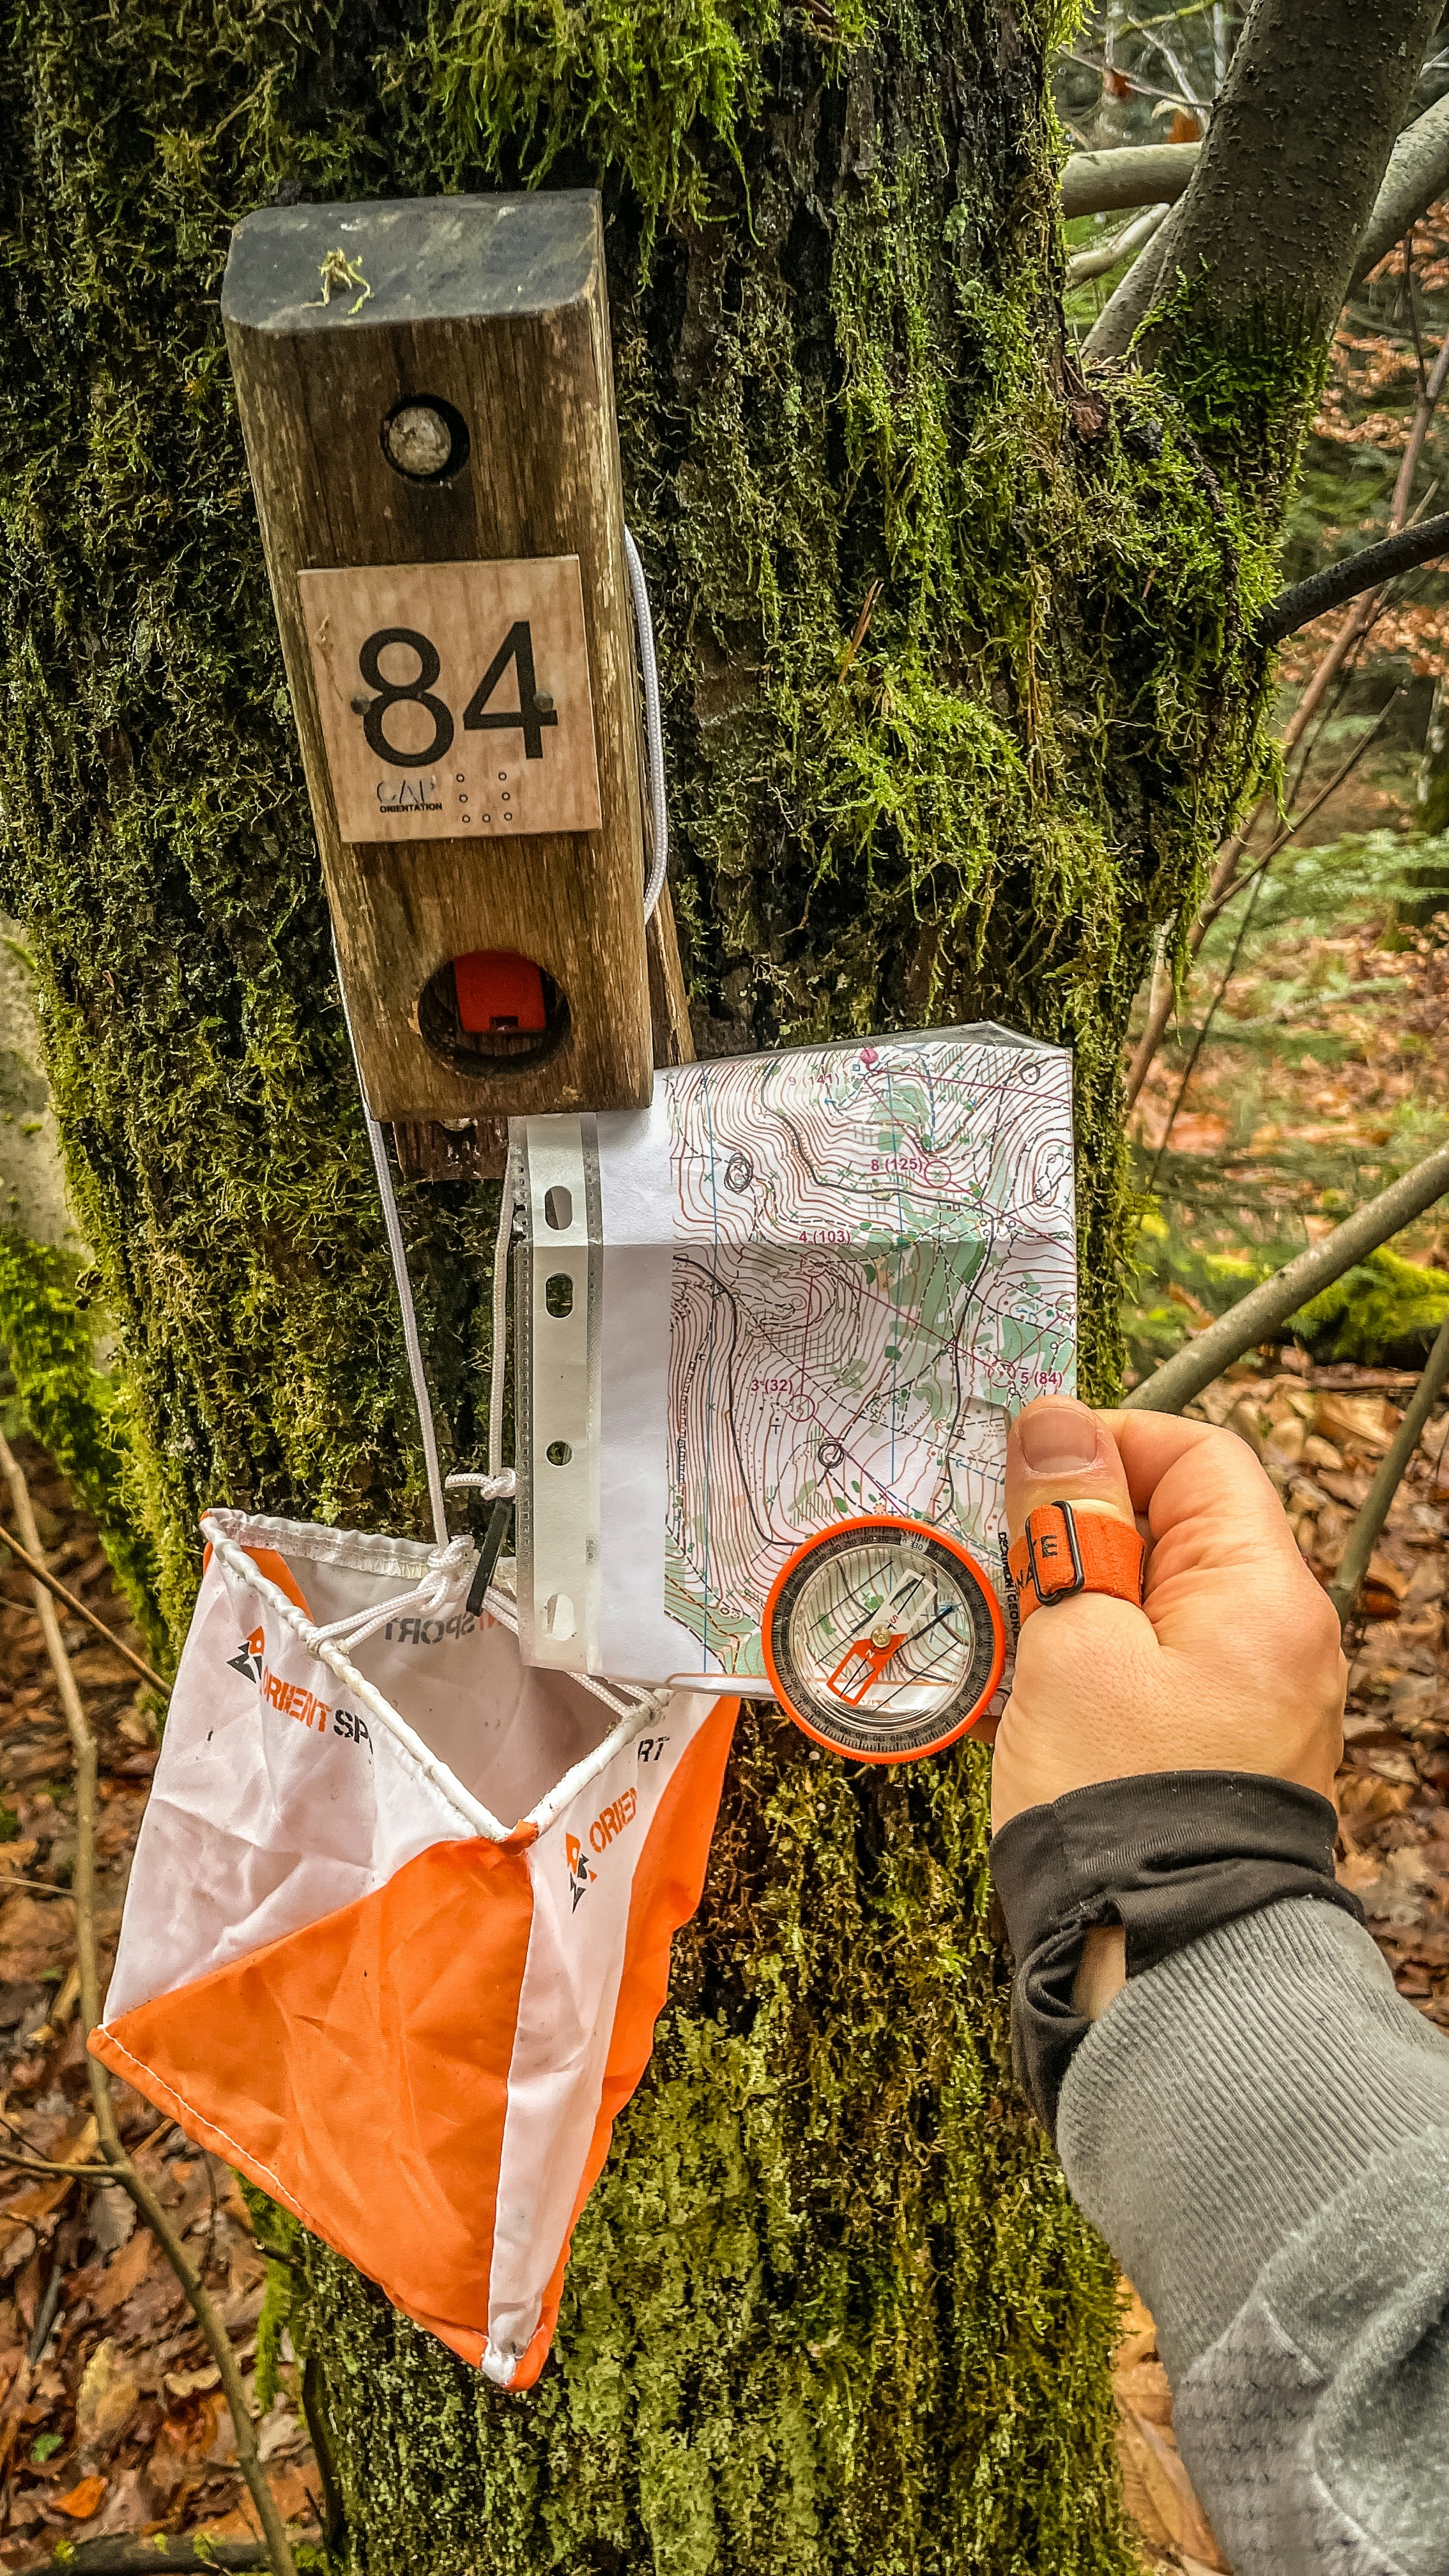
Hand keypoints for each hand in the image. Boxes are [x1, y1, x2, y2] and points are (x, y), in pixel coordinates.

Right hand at [988, 1396, 1346, 1837]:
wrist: (1163, 1970)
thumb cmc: (1117, 1804)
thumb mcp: (1070, 1641)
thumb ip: (1066, 1524)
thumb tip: (1055, 1423)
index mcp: (1263, 1594)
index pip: (1198, 1457)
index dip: (1107, 1445)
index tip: (1025, 1473)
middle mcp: (1283, 1642)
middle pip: (1176, 1532)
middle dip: (1079, 1538)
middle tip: (1003, 1572)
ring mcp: (1261, 1705)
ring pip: (1156, 1608)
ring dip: (1076, 1610)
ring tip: (1013, 1649)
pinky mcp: (1226, 1757)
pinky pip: (1158, 1675)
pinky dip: (1095, 1670)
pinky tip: (1038, 1705)